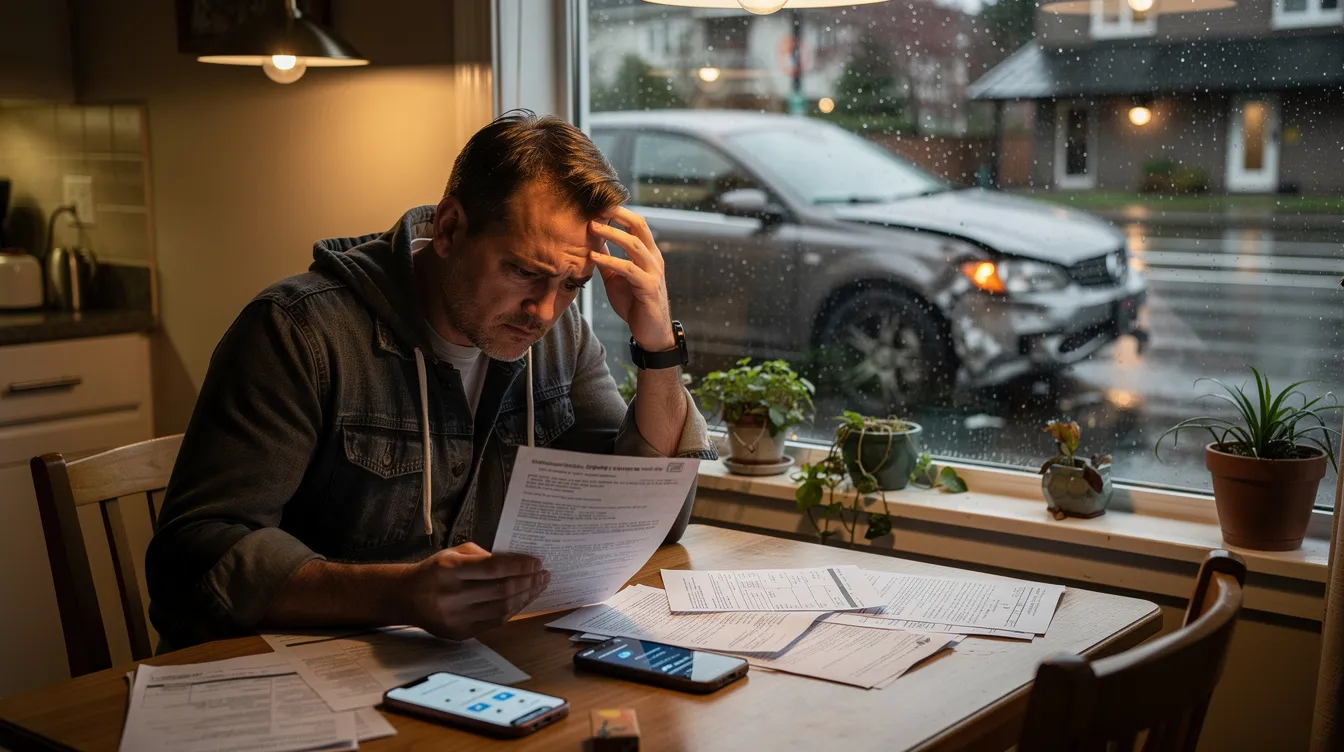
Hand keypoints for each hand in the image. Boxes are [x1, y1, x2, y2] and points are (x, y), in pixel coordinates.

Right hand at [402, 543, 548, 639]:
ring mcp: (456, 617)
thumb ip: (483, 556)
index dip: (519, 565)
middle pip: (501, 590)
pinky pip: (495, 622)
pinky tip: (522, 600)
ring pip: (502, 609)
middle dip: (528, 581)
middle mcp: (452, 594)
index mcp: (450, 569)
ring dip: (525, 597)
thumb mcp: (453, 553)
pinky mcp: (459, 633)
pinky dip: (513, 610)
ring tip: (538, 587)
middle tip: (543, 575)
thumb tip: (516, 563)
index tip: (537, 562)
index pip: (494, 568)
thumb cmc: (434, 571)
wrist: (406, 597)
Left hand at [588, 207, 674, 351]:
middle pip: (639, 226)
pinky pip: (628, 269)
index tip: (599, 203)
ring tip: (592, 227)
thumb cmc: (634, 303)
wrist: (651, 332)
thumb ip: (607, 259)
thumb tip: (592, 243)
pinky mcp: (648, 288)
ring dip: (612, 234)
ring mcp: (653, 272)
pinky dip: (610, 261)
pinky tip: (593, 258)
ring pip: (634, 244)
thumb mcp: (616, 278)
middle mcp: (653, 258)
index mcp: (648, 253)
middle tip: (597, 206)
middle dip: (618, 214)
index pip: (636, 224)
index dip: (619, 212)